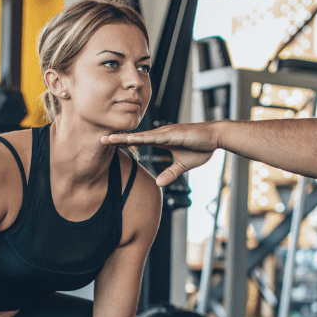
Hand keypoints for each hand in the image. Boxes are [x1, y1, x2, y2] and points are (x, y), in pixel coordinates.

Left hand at [100, 122, 219, 186]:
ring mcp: (166, 133)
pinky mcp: (174, 134)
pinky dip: (144, 137)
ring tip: (111, 138)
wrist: (215, 137)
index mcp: (161, 140)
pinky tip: (133, 138)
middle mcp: (161, 134)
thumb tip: (158, 184)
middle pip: (136, 136)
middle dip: (119, 138)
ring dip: (127, 137)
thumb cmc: (200, 148)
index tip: (110, 143)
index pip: (138, 141)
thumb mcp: (182, 165)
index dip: (124, 142)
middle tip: (101, 139)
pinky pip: (156, 136)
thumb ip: (170, 174)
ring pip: (142, 135)